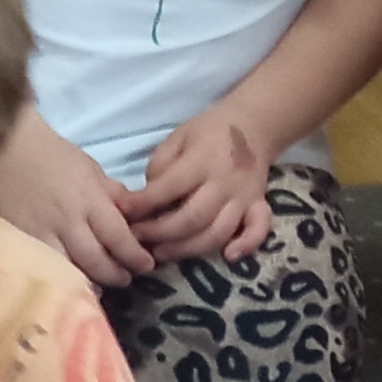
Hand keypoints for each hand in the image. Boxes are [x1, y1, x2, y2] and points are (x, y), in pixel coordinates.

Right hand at [0, 112, 156, 286]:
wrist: (9, 151)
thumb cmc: (54, 158)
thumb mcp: (93, 170)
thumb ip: (114, 197)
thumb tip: (135, 220)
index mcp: (89, 200)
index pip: (118, 237)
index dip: (135, 256)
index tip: (146, 264)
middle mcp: (67, 222)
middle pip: (96, 261)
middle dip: (115, 275)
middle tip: (126, 278)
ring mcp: (41, 235)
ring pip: (69, 271)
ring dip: (89, 282)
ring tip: (99, 286)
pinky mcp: (21, 243)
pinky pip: (45, 269)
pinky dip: (60, 279)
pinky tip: (69, 282)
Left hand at [127, 112, 275, 264]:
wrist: (253, 124)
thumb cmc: (207, 133)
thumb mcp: (177, 139)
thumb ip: (160, 168)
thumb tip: (144, 202)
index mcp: (203, 159)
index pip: (170, 187)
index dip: (143, 204)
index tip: (122, 213)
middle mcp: (225, 181)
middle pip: (193, 218)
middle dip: (160, 234)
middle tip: (136, 240)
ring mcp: (245, 196)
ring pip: (218, 233)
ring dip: (187, 249)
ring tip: (161, 254)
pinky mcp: (259, 206)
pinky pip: (258, 230)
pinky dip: (247, 245)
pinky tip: (228, 257)